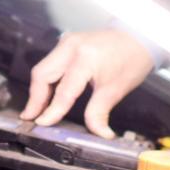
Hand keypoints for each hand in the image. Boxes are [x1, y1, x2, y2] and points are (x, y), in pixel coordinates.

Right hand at [20, 29, 153, 138]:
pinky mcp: (68, 43)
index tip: (42, 124)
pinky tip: (48, 95)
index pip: (63, 90)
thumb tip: (99, 133)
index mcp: (85, 58)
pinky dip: (47, 80)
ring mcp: (67, 42)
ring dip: (39, 90)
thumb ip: (99, 112)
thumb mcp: (116, 89)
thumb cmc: (131, 58)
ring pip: (42, 68)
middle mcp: (71, 47)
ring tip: (37, 110)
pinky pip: (50, 63)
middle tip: (31, 118)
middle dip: (35, 99)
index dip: (52, 110)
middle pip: (41, 75)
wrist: (139, 36)